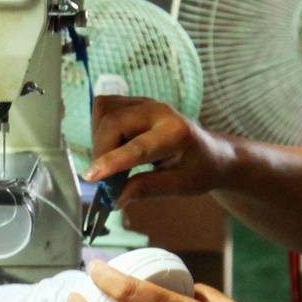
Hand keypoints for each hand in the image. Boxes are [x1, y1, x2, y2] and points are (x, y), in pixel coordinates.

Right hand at [84, 96, 236, 207]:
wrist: (211, 152)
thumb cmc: (198, 171)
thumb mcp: (178, 186)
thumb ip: (145, 189)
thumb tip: (113, 199)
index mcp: (176, 134)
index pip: (137, 147)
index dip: (111, 162)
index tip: (90, 177)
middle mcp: (159, 111)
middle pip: (113, 122)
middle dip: (101, 151)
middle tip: (104, 178)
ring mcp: (144, 103)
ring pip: (104, 112)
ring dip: (98, 138)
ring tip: (111, 160)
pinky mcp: (133, 101)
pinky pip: (103, 108)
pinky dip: (99, 128)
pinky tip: (112, 144)